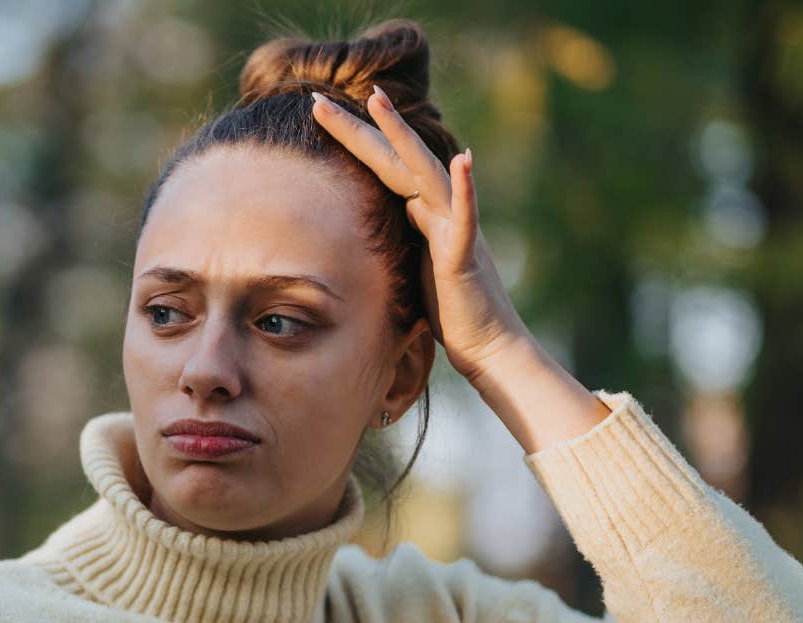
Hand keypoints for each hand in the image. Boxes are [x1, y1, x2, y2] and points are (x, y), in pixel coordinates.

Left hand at [309, 87, 529, 384]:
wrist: (485, 344)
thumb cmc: (448, 309)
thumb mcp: (410, 264)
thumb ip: (400, 234)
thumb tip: (381, 215)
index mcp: (421, 212)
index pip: (379, 166)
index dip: (350, 138)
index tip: (316, 111)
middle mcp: (439, 210)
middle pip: (394, 158)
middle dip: (357, 126)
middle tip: (317, 97)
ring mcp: (454, 227)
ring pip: (427, 173)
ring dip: (403, 137)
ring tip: (378, 101)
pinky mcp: (464, 256)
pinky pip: (466, 218)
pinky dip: (466, 189)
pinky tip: (466, 160)